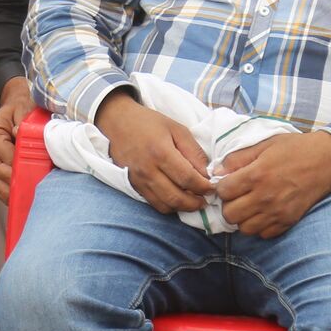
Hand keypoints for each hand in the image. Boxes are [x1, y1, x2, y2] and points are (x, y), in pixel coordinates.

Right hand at [0, 78, 34, 201]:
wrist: (14, 106)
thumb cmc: (20, 108)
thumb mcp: (24, 110)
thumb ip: (23, 122)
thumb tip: (20, 133)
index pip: (7, 157)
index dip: (22, 167)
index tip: (38, 176)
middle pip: (1, 171)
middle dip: (18, 179)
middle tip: (38, 187)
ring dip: (12, 185)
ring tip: (31, 191)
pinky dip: (7, 186)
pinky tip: (20, 190)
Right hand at [94, 92, 211, 214]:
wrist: (117, 123)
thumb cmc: (149, 123)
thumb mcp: (176, 129)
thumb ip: (193, 151)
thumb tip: (207, 174)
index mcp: (161, 152)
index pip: (187, 178)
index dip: (204, 187)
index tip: (213, 187)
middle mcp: (148, 170)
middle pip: (176, 197)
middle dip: (196, 203)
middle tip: (206, 199)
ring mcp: (139, 180)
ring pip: (165, 205)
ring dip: (183, 207)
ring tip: (195, 201)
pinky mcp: (133, 186)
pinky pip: (154, 204)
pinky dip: (169, 206)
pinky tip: (178, 199)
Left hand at [213, 132, 330, 238]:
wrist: (328, 160)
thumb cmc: (295, 149)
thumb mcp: (265, 145)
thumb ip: (238, 158)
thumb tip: (217, 171)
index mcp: (257, 175)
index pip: (223, 191)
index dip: (223, 187)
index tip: (229, 183)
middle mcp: (265, 197)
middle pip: (230, 215)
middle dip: (229, 205)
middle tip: (238, 196)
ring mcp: (278, 212)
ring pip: (244, 228)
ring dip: (243, 218)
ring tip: (250, 205)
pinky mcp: (289, 221)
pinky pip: (264, 234)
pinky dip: (260, 226)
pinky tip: (263, 213)